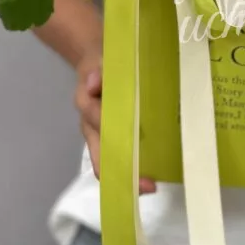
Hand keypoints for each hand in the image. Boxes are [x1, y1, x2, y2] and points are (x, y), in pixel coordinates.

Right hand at [74, 52, 156, 193]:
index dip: (113, 142)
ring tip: (154, 183)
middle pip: (102, 158)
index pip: (98, 128)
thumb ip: (97, 70)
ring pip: (110, 161)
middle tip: (150, 185)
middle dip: (124, 174)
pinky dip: (135, 164)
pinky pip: (120, 154)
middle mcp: (93, 127)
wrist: (95, 60)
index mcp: (88, 107)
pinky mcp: (114, 134)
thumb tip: (95, 82)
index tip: (133, 156)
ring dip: (130, 175)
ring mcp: (102, 133)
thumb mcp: (98, 59)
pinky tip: (157, 168)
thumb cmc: (99, 61)